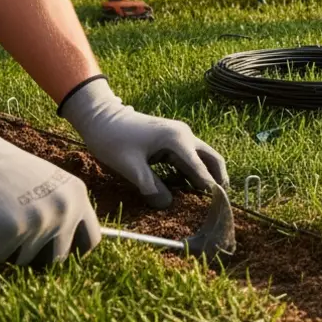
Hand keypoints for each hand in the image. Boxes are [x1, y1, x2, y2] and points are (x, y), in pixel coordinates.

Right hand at [0, 99, 100, 265]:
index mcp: (76, 197)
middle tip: (10, 238)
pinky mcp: (9, 232)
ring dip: (0, 248)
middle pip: (56, 260)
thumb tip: (66, 249)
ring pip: (21, 260)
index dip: (72, 252)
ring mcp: (39, 222)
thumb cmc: (0, 168)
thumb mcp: (46, 184)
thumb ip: (61, 210)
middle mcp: (64, 211)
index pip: (91, 241)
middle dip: (32, 256)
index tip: (54, 254)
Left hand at [60, 78, 227, 208]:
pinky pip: (189, 157)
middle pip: (211, 158)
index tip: (219, 204)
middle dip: (218, 178)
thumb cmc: (113, 139)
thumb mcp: (130, 166)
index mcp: (177, 140)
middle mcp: (184, 135)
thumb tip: (167, 205)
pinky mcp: (172, 140)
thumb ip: (150, 186)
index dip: (209, 186)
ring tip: (207, 198)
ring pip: (202, 157)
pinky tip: (187, 187)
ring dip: (206, 175)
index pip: (200, 167)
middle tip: (221, 200)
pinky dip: (193, 171)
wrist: (100, 117)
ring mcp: (179, 136)